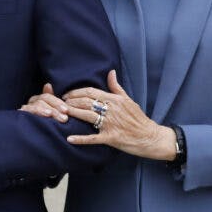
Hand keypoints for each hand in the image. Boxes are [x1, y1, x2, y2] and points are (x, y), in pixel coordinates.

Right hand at [19, 83, 68, 121]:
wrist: (33, 135)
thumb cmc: (46, 122)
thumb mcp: (52, 112)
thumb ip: (53, 101)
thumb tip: (48, 85)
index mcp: (39, 99)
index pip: (48, 96)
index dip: (58, 103)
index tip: (66, 110)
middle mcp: (32, 101)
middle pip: (43, 99)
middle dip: (54, 108)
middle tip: (64, 118)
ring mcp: (26, 107)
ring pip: (36, 105)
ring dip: (44, 110)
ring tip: (51, 115)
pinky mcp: (21, 114)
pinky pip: (26, 111)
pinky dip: (33, 113)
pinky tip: (39, 117)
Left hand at [61, 70, 176, 160]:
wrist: (151, 137)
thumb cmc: (139, 119)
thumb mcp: (129, 100)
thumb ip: (116, 87)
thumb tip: (110, 72)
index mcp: (115, 100)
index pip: (91, 91)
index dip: (76, 92)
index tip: (66, 94)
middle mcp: (112, 110)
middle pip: (86, 102)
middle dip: (71, 101)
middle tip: (60, 103)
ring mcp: (111, 124)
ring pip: (87, 116)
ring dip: (72, 114)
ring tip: (61, 113)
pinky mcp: (112, 138)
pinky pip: (93, 138)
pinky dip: (81, 138)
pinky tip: (69, 138)